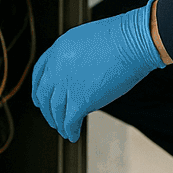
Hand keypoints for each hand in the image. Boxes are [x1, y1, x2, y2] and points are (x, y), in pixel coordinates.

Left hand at [32, 2, 164, 141]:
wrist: (134, 42)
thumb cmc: (122, 38)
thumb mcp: (88, 40)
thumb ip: (76, 57)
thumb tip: (78, 74)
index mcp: (59, 49)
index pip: (39, 73)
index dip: (38, 89)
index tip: (39, 99)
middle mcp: (58, 67)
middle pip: (44, 94)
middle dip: (47, 110)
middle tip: (52, 118)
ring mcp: (67, 84)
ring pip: (55, 110)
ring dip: (58, 123)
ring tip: (64, 130)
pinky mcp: (80, 100)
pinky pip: (69, 121)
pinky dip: (70, 130)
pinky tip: (73, 135)